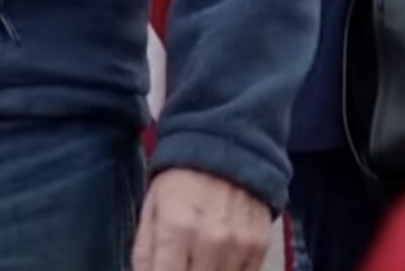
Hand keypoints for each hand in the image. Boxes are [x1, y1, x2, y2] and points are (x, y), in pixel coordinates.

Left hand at [133, 168, 271, 270]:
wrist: (228, 145)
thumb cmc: (182, 177)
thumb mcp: (153, 206)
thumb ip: (145, 251)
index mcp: (176, 228)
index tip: (162, 269)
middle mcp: (210, 240)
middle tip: (179, 262)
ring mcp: (238, 245)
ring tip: (196, 260)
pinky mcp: (260, 246)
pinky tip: (218, 261)